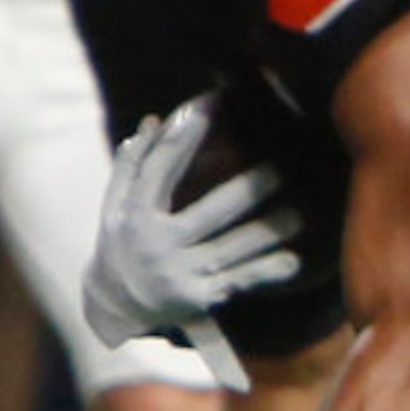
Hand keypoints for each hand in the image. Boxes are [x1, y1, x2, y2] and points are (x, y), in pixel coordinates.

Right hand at [85, 95, 301, 346]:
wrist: (112, 308)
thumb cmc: (120, 243)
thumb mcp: (115, 206)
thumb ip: (132, 165)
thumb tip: (154, 121)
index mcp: (134, 216)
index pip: (162, 168)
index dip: (187, 134)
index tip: (214, 102)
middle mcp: (155, 246)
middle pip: (206, 214)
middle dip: (244, 193)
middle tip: (277, 171)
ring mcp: (178, 275)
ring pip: (230, 250)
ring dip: (266, 232)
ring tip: (298, 214)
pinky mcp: (198, 299)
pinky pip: (238, 282)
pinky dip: (265, 273)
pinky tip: (293, 261)